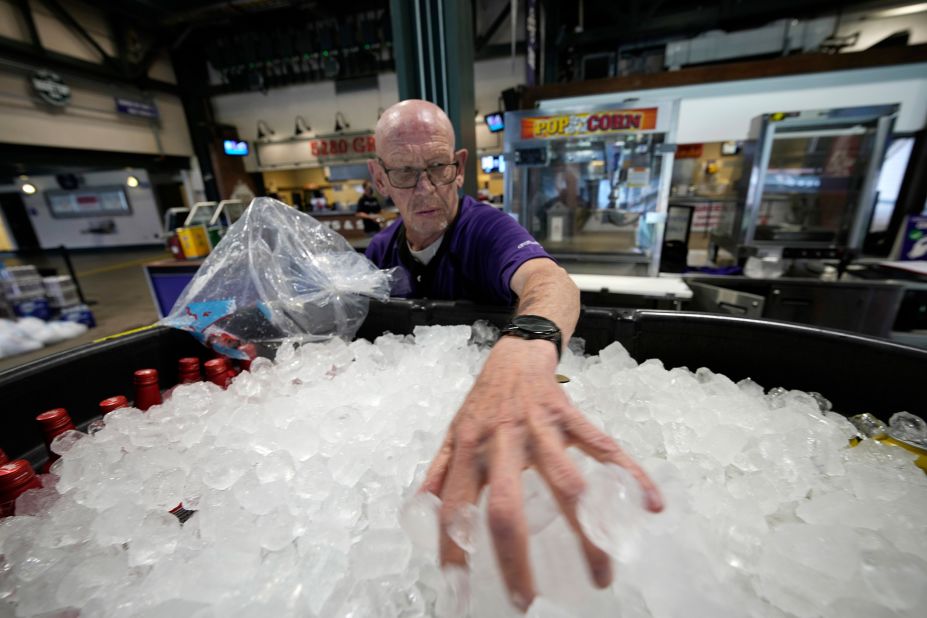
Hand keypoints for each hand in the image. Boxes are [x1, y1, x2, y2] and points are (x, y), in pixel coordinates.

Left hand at [420, 336, 662, 610]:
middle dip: (516, 557)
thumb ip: (438, 471)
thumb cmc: (485, 398)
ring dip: (586, 533)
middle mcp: (502, 440)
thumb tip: (419, 509)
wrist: (518, 349)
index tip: (459, 588)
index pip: (455, 505)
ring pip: (566, 485)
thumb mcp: (454, 431)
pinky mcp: (571, 416)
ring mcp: (539, 427)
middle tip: (527, 599)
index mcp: (469, 448)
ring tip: (600, 574)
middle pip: (506, 506)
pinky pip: (604, 448)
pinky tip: (651, 505)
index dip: (455, 546)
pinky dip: (630, 476)